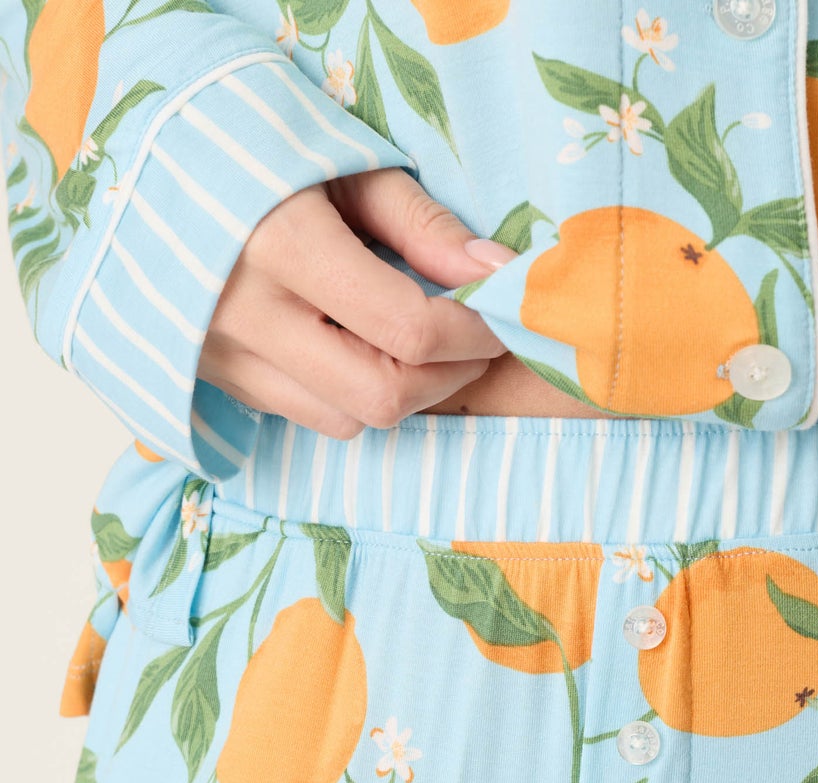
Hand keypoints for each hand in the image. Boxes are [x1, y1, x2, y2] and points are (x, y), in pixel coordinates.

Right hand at [199, 168, 513, 438]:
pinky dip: (350, 394)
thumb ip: (422, 225)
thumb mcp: (343, 166)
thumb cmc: (254, 149)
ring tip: (420, 346)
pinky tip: (358, 347)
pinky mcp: (216, 378)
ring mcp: (224, 358)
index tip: (497, 314)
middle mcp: (247, 317)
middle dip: (446, 378)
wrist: (142, 163)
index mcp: (282, 247)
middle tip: (472, 343)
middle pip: (381, 398)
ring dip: (401, 393)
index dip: (472, 333)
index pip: (406, 329)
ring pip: (346, 420)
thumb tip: (494, 273)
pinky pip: (306, 414)